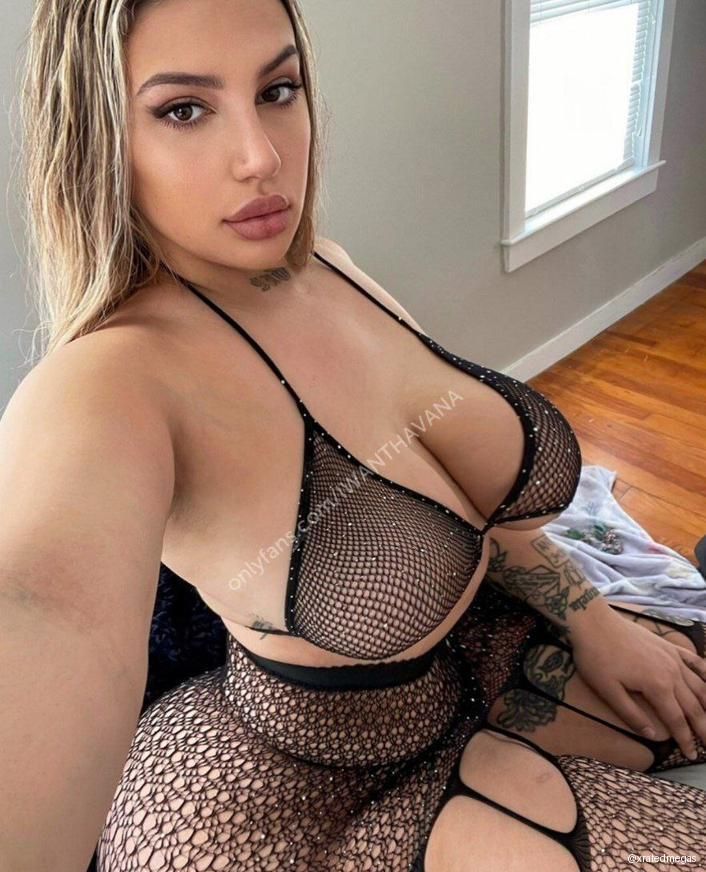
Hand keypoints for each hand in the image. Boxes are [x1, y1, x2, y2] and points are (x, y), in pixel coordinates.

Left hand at [570, 609, 705, 759]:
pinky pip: (693, 660)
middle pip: (693, 705)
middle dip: (703, 728)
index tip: (692, 756)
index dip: (686, 739)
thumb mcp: (608, 691)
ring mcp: (672, 657)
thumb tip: (652, 735)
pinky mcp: (668, 645)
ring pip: (698, 686)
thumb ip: (631, 714)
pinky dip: (705, 673)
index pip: (677, 720)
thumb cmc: (596, 657)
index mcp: (658, 686)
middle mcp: (672, 672)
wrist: (593, 621)